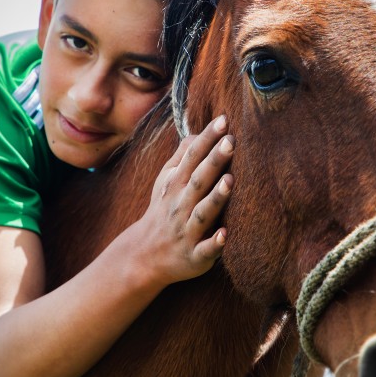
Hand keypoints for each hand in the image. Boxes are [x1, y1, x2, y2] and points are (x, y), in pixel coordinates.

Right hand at [133, 115, 234, 286]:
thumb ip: (182, 157)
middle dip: (214, 161)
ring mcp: (187, 231)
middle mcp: (180, 205)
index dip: (208, 138)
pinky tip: (225, 235)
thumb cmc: (163, 211)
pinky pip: (205, 250)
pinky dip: (214, 243)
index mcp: (175, 185)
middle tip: (231, 141)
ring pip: (203, 213)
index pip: (192, 157)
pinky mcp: (194, 256)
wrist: (144, 254)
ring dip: (216, 198)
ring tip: (230, 181)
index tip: (224, 120)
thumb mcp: (166, 181)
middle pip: (198, 180)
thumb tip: (198, 132)